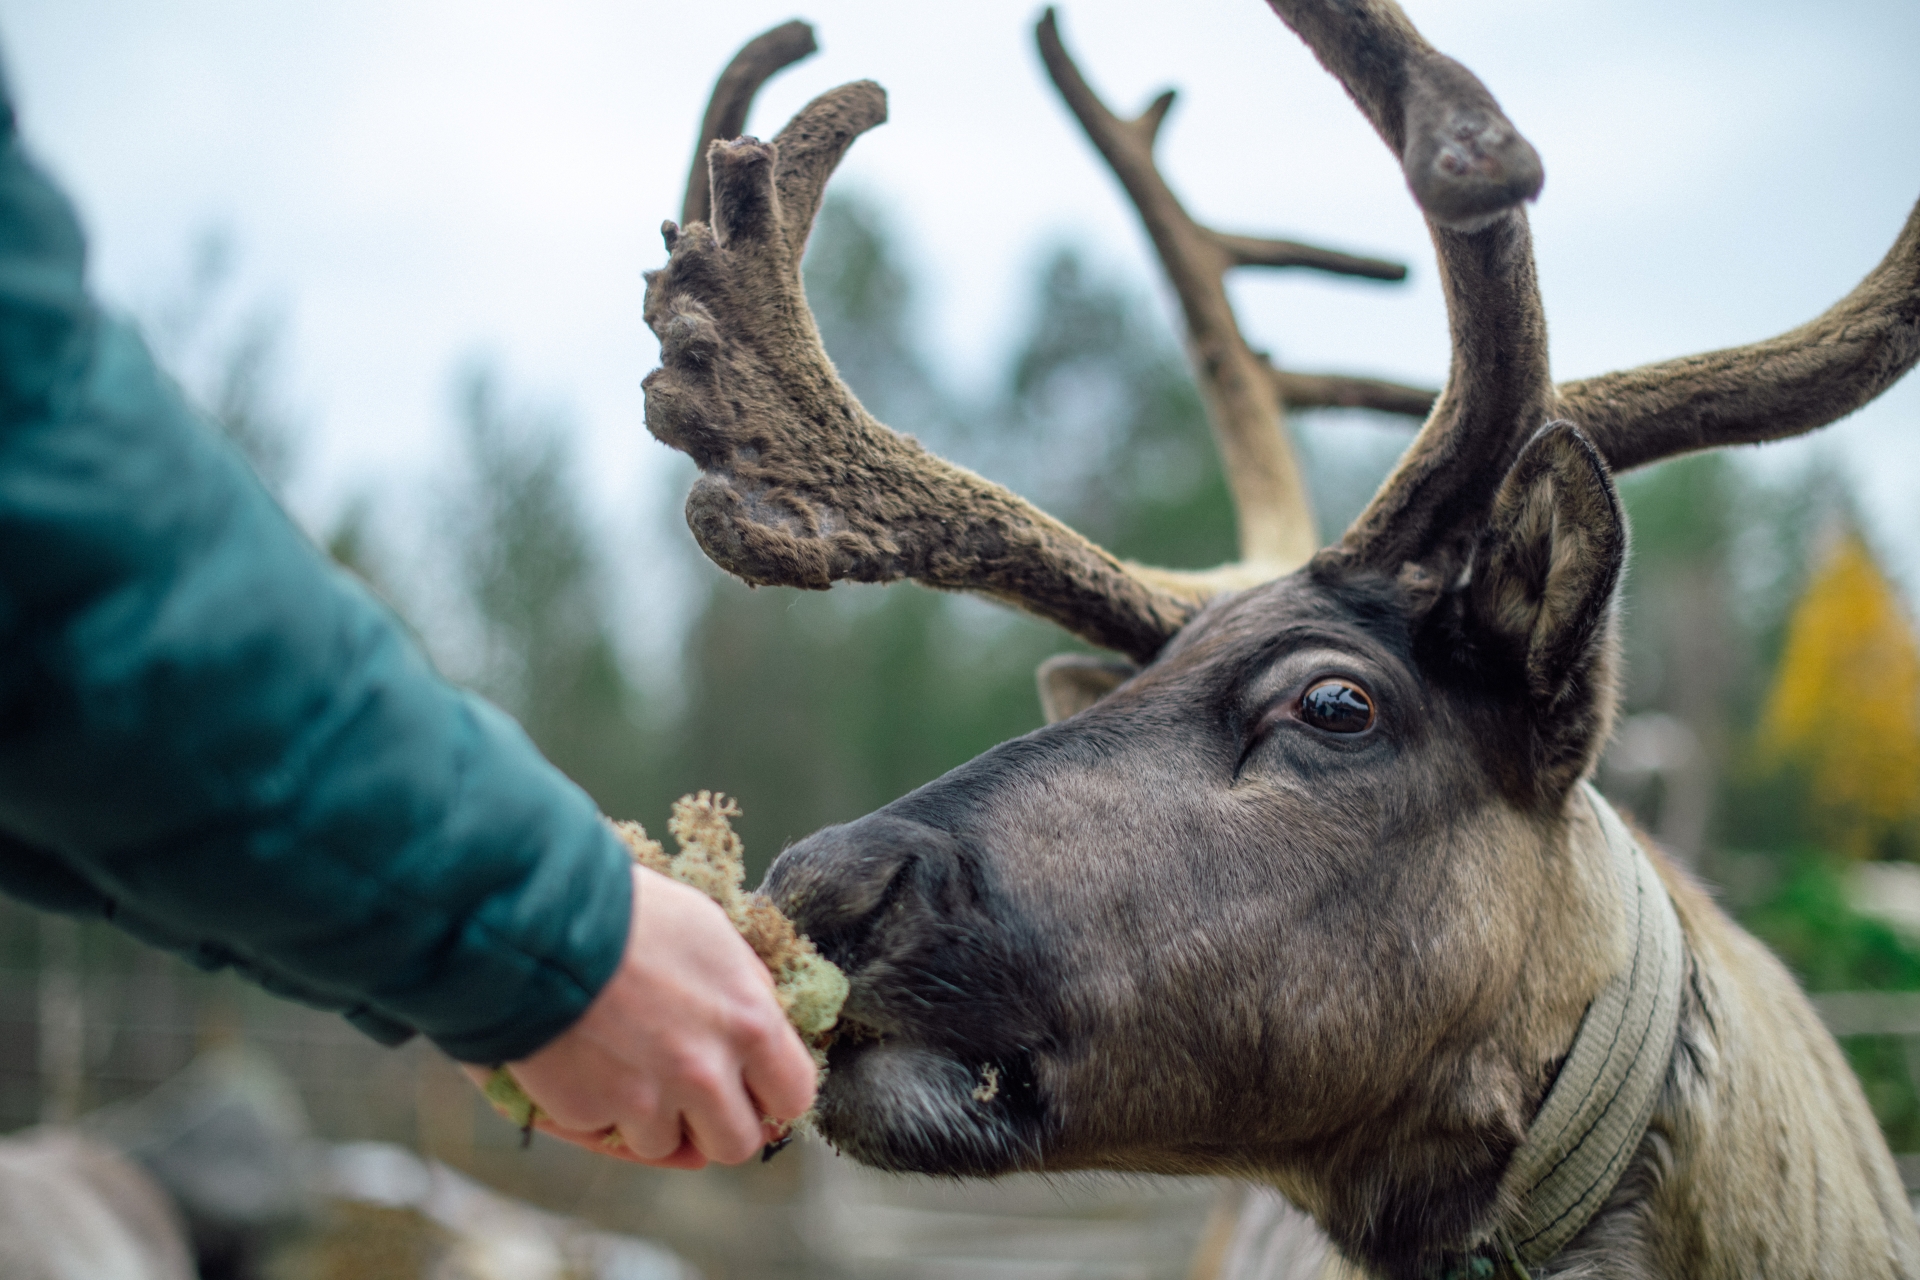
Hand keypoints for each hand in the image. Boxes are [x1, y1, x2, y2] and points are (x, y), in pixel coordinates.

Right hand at [464, 864, 817, 1167]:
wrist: (540, 922)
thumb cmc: (631, 913)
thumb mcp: (713, 933)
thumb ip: (747, 989)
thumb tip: (766, 1023)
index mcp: (749, 1022)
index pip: (794, 1095)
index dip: (773, 1094)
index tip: (755, 1087)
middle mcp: (706, 1072)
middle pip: (738, 1144)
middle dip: (719, 1125)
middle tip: (697, 1099)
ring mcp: (648, 1100)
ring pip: (670, 1147)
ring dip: (655, 1121)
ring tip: (631, 1068)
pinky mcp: (593, 1113)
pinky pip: (610, 1134)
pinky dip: (603, 1112)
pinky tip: (591, 1065)